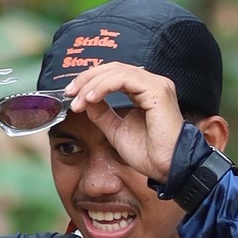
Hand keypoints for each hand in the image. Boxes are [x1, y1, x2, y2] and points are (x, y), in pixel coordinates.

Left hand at [57, 59, 183, 182]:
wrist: (167, 168)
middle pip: (113, 68)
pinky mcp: (157, 90)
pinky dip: (103, 87)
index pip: (114, 74)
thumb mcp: (116, 130)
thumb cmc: (149, 154)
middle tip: (70, 93)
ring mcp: (157, 85)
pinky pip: (123, 79)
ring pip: (116, 71)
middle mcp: (153, 83)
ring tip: (78, 100)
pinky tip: (91, 98)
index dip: (90, 80)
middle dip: (87, 79)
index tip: (72, 95)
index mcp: (145, 91)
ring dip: (92, 84)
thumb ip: (102, 114)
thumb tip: (85, 100)